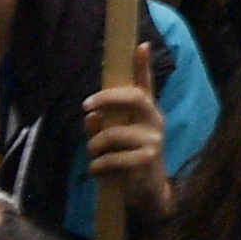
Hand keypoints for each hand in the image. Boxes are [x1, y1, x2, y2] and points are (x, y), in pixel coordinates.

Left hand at [85, 42, 172, 212]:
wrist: (150, 194)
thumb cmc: (130, 162)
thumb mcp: (117, 143)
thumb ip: (103, 127)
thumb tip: (90, 117)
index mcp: (148, 114)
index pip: (146, 85)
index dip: (143, 65)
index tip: (140, 45)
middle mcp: (155, 122)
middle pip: (134, 99)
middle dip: (107, 98)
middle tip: (86, 106)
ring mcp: (153, 141)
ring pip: (113, 134)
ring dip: (94, 146)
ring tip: (93, 155)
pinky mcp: (146, 161)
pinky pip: (111, 158)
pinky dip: (96, 166)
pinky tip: (97, 171)